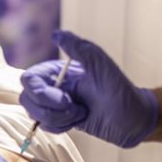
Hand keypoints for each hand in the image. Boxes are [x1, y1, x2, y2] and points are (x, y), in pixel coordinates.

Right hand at [19, 30, 158, 147]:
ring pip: (34, 114)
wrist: (135, 119)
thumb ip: (78, 48)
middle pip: (27, 98)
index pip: (28, 79)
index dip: (40, 92)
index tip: (66, 98)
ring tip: (79, 114)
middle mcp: (54, 87)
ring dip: (56, 118)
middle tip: (74, 108)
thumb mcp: (101, 64)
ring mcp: (56, 105)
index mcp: (58, 72)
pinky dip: (60, 127)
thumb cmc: (121, 89)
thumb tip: (55, 34)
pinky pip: (45, 126)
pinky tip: (78, 121)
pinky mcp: (62, 121)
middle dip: (49, 108)